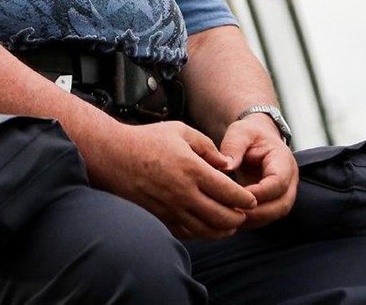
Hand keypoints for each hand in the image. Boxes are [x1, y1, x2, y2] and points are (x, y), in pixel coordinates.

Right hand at [84, 121, 257, 239]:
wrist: (114, 156)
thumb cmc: (148, 140)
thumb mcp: (181, 131)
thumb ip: (208, 147)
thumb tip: (226, 164)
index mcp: (192, 169)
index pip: (229, 193)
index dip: (245, 199)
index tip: (251, 199)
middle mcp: (183, 193)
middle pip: (222, 217)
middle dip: (238, 218)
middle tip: (244, 213)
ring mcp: (171, 208)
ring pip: (206, 230)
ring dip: (223, 230)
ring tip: (231, 224)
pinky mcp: (160, 217)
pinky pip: (187, 233)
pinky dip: (202, 233)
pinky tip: (208, 227)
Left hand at [219, 113, 297, 228]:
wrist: (256, 138)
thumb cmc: (249, 134)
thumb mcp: (240, 132)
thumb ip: (233, 146)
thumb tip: (226, 166)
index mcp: (283, 161)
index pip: (278, 183)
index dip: (259, 192)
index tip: (236, 195)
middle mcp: (289, 180)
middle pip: (282, 204)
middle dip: (257, 212)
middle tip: (231, 212)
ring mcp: (284, 193)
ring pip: (275, 214)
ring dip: (254, 219)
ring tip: (229, 217)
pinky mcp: (274, 201)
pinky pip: (267, 216)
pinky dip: (251, 220)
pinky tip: (231, 218)